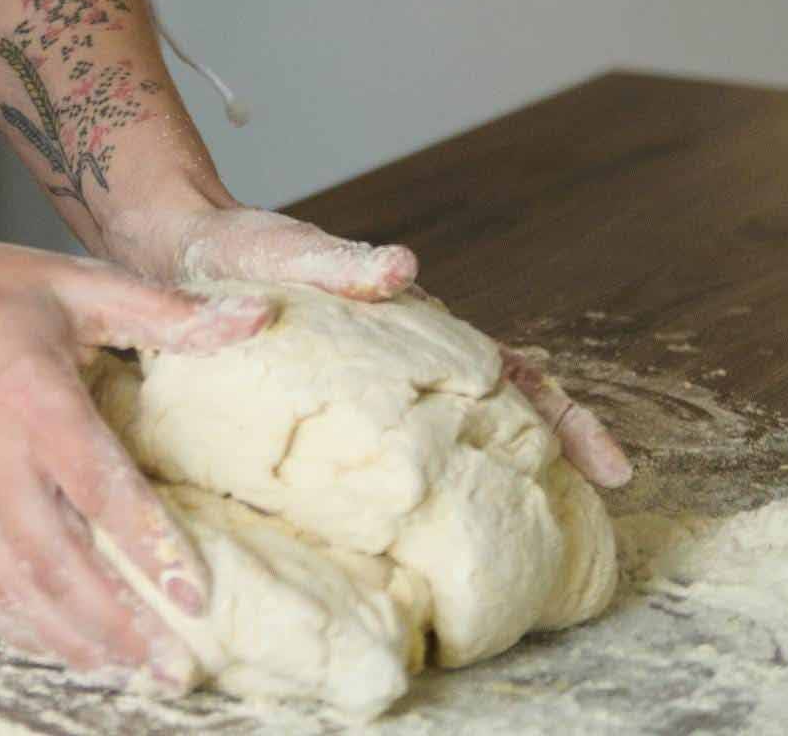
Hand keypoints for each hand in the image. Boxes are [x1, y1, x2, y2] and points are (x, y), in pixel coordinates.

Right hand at [0, 226, 273, 689]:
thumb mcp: (73, 282)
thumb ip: (162, 308)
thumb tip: (253, 318)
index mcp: (35, 399)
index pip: (96, 486)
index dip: (147, 544)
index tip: (195, 595)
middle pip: (59, 563)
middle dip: (119, 623)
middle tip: (175, 665)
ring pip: (21, 590)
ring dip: (77, 641)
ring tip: (133, 672)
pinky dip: (23, 631)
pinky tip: (62, 652)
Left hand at [114, 192, 633, 492]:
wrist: (176, 254)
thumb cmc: (239, 250)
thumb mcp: (284, 252)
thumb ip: (341, 262)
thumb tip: (403, 268)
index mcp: (409, 326)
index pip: (507, 371)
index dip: (562, 416)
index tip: (611, 466)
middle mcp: (405, 359)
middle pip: (502, 409)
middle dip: (557, 453)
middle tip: (605, 503)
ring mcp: (373, 389)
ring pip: (457, 435)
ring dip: (504, 475)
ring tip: (541, 537)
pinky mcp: (331, 413)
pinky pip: (396, 456)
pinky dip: (430, 487)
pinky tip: (435, 530)